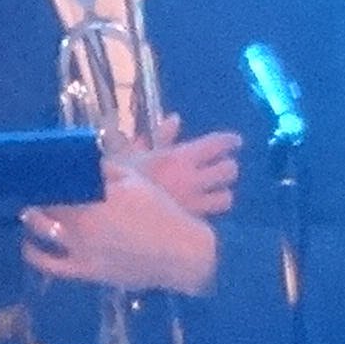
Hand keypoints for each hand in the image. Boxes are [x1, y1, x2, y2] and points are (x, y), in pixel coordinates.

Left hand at [24, 132, 238, 293]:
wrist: (180, 252)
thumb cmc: (162, 213)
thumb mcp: (136, 182)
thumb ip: (105, 169)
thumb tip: (82, 158)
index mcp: (96, 194)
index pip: (58, 179)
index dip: (45, 174)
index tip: (36, 168)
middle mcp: (83, 219)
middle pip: (47, 201)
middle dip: (37, 193)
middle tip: (31, 187)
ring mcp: (81, 246)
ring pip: (43, 228)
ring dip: (32, 217)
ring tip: (29, 210)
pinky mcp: (84, 269)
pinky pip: (50, 264)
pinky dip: (35, 254)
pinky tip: (29, 245)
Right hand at [123, 127, 246, 219]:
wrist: (109, 215)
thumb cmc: (116, 180)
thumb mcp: (134, 152)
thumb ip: (160, 136)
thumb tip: (175, 119)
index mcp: (179, 157)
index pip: (217, 144)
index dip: (230, 142)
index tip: (235, 142)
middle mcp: (192, 179)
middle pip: (228, 170)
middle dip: (228, 168)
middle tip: (224, 167)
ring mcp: (194, 203)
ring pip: (225, 197)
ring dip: (222, 193)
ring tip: (216, 193)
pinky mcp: (189, 224)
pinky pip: (210, 218)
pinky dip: (208, 213)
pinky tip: (200, 212)